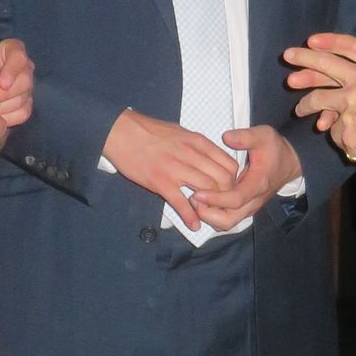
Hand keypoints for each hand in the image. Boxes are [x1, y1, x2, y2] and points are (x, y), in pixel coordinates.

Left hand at [0, 37, 33, 128]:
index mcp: (12, 50)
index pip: (19, 57)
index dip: (12, 70)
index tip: (3, 83)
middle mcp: (25, 67)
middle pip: (25, 81)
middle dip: (4, 93)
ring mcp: (28, 86)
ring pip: (23, 99)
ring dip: (3, 106)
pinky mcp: (27, 103)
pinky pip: (23, 112)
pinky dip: (8, 116)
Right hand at [104, 108, 240, 230]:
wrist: (122, 132)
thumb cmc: (149, 131)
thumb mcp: (181, 133)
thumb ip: (198, 147)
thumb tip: (211, 160)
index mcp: (198, 142)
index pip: (229, 164)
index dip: (233, 181)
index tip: (229, 190)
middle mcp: (191, 154)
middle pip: (224, 179)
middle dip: (226, 196)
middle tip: (221, 205)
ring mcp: (176, 169)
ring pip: (208, 190)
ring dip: (211, 206)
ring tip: (209, 214)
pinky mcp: (160, 181)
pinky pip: (181, 202)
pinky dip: (190, 216)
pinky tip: (194, 224)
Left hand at [192, 125, 303, 228]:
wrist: (289, 162)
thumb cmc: (274, 149)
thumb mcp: (264, 135)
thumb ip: (246, 136)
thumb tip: (227, 137)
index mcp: (258, 184)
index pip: (235, 200)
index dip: (215, 199)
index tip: (197, 193)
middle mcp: (253, 201)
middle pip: (229, 220)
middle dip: (208, 214)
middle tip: (192, 199)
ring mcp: (249, 207)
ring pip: (227, 223)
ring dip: (209, 216)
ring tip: (194, 200)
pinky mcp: (244, 208)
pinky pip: (227, 218)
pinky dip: (213, 214)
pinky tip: (202, 201)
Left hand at [281, 36, 355, 164]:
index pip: (328, 63)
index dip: (306, 58)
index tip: (289, 55)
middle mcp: (351, 97)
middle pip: (318, 96)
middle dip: (305, 102)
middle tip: (298, 107)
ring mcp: (348, 120)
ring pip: (329, 121)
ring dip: (326, 124)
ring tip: (322, 128)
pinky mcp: (348, 141)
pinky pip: (341, 140)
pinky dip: (345, 140)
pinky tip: (355, 142)